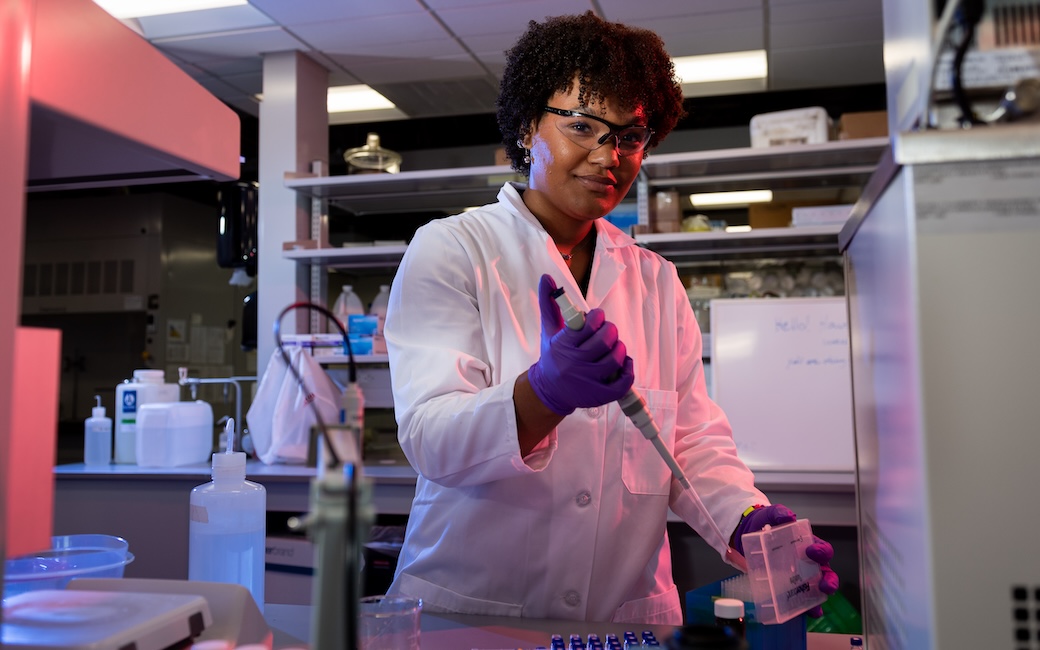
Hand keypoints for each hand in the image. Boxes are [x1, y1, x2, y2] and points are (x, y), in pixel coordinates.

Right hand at [528, 274, 633, 414]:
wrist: (548, 390)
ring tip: (614, 346)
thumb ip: (548, 303)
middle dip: (610, 330)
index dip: (598, 317)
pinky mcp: (599, 395)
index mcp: (563, 345)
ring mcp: (587, 381)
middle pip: (604, 341)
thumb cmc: (552, 355)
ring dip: (620, 348)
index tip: (597, 317)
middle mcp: (575, 363)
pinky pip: (621, 383)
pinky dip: (628, 371)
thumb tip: (547, 277)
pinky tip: (624, 363)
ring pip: (615, 359)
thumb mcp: (548, 330)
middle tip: (608, 331)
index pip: (588, 325)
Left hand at [732, 504, 839, 617]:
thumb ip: (779, 513)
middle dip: (829, 580)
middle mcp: (808, 562)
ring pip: (817, 588)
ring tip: (817, 606)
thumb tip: (788, 516)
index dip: (821, 551)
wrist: (749, 533)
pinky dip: (806, 608)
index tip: (811, 551)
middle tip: (825, 584)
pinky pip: (802, 598)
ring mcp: (800, 575)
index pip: (822, 549)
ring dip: (820, 598)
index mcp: (808, 544)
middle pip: (826, 572)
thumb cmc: (766, 523)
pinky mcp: (789, 586)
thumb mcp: (771, 515)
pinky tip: (807, 613)